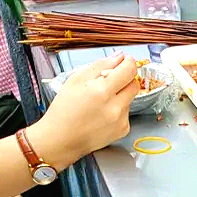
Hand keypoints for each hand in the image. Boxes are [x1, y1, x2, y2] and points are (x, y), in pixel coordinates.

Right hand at [30, 54, 138, 168]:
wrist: (62, 139)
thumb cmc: (65, 109)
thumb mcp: (76, 80)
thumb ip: (100, 66)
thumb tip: (119, 57)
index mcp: (102, 91)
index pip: (129, 71)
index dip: (129, 63)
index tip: (125, 61)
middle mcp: (115, 107)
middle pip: (134, 85)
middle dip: (125, 79)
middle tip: (109, 81)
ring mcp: (121, 120)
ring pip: (130, 99)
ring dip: (120, 95)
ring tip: (100, 101)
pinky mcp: (123, 130)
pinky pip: (127, 112)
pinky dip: (118, 109)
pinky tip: (103, 113)